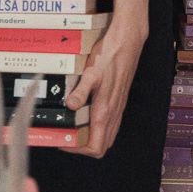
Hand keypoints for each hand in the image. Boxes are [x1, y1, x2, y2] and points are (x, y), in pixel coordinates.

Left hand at [63, 19, 144, 157]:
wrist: (128, 41)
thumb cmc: (110, 55)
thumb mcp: (91, 72)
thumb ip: (81, 91)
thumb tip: (70, 107)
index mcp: (105, 110)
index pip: (95, 147)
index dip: (78, 149)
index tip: (64, 141)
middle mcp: (113, 112)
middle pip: (102, 145)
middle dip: (84, 146)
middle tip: (68, 136)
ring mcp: (118, 107)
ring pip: (107, 135)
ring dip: (92, 137)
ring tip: (75, 127)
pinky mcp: (119, 100)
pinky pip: (111, 123)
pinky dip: (98, 126)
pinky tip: (87, 113)